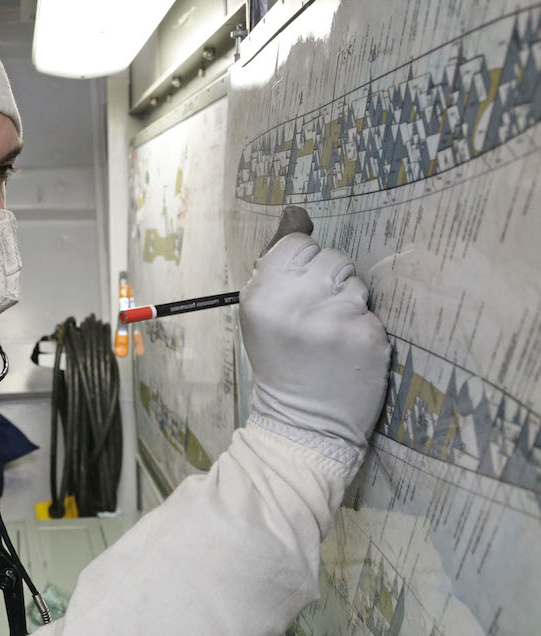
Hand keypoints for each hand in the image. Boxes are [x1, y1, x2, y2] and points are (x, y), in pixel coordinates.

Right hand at [239, 233, 390, 458]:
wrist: (302, 423)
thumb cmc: (282, 363)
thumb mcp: (262, 315)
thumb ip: (278, 266)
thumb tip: (297, 212)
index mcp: (262, 297)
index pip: (298, 243)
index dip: (304, 263)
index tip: (299, 289)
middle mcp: (295, 304)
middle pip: (332, 258)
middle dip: (329, 281)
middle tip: (316, 318)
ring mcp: (333, 320)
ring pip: (356, 283)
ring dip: (349, 304)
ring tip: (332, 335)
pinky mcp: (365, 337)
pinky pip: (372, 313)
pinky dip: (364, 329)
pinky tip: (348, 351)